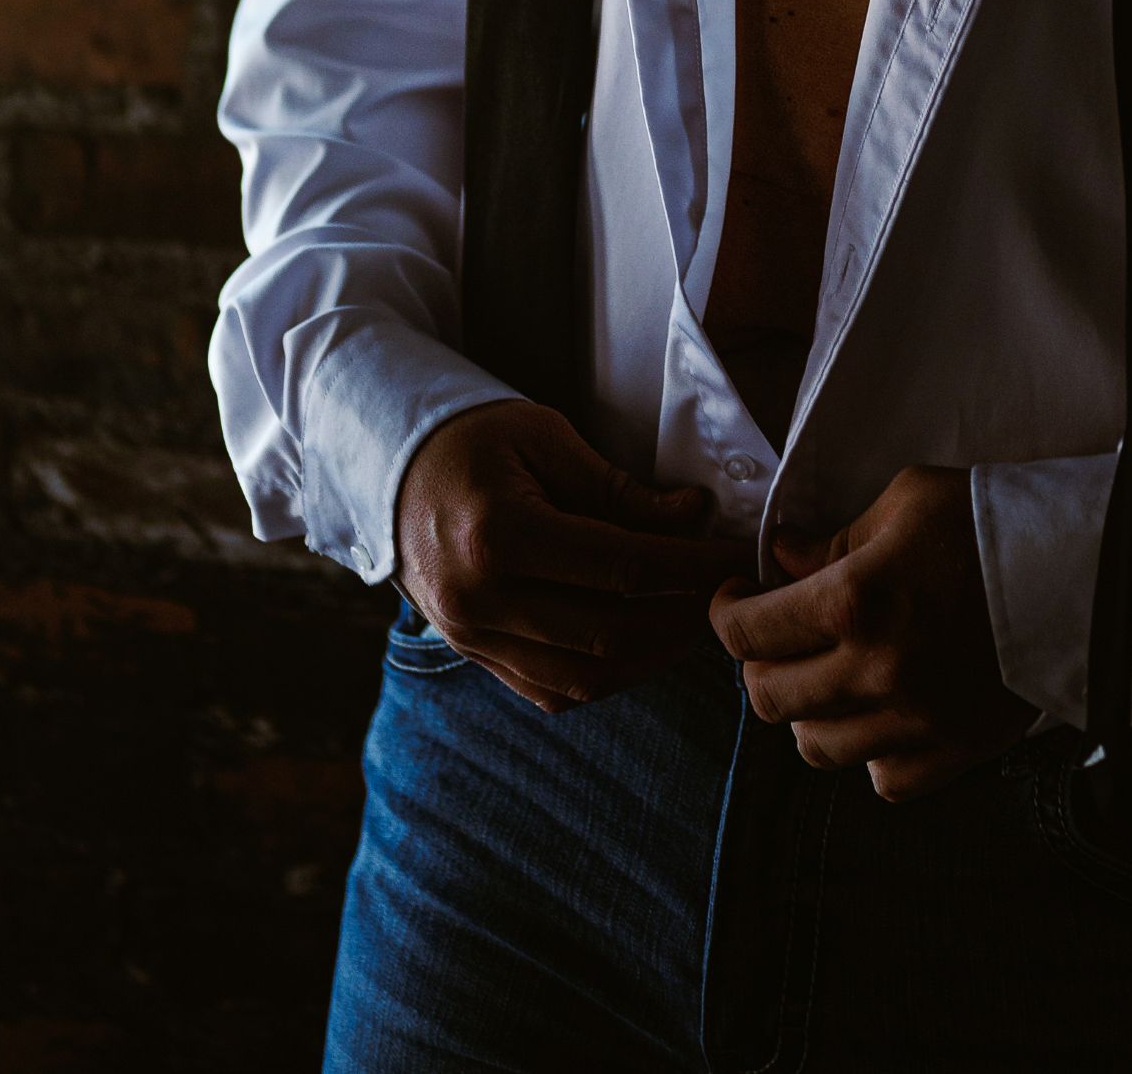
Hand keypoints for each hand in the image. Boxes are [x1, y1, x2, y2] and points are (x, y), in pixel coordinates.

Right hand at [394, 400, 752, 713]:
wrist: (391, 467)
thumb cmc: (473, 440)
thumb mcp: (546, 439)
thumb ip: (618, 489)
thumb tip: (691, 518)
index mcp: (498, 535)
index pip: (622, 568)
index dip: (693, 567)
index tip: (739, 559)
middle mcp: (480, 599)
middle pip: (610, 633)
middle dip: (684, 618)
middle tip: (729, 595)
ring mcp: (471, 637)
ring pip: (585, 677)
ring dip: (653, 657)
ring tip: (696, 623)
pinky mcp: (472, 655)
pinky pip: (551, 691)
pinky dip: (606, 677)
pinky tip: (643, 646)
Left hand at [708, 463, 1036, 801]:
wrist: (1082, 570)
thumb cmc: (990, 520)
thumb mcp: (904, 501)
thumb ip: (834, 539)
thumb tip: (782, 560)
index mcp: (856, 602)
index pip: (748, 632)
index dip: (725, 615)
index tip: (733, 600)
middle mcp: (876, 672)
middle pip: (769, 697)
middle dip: (755, 664)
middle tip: (771, 638)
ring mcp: (915, 722)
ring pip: (816, 747)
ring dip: (805, 712)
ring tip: (822, 677)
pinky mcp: (954, 752)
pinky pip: (881, 779)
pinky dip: (867, 752)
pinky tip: (877, 714)